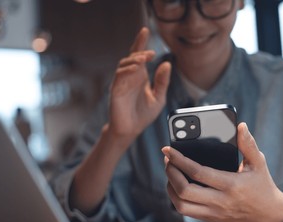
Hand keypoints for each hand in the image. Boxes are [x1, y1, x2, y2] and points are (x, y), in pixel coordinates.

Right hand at [109, 27, 171, 141]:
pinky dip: (127, 70)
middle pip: (132, 57)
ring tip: (144, 59)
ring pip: (124, 64)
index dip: (141, 43)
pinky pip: (119, 76)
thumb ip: (162, 82)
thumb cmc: (143, 115)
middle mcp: (130, 77)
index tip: (145, 30)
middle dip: (140, 51)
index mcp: (140, 77)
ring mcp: (122, 83)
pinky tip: (136, 68)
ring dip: (134, 59)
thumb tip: (166, 64)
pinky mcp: (116, 90)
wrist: (131, 130)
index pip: (140, 56)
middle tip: (151, 53)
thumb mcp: (159, 98)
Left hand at [163, 122, 282, 221]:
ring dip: (170, 187)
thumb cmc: (262, 184)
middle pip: (184, 190)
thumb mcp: (259, 162)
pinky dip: (176, 197)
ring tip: (170, 172)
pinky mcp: (210, 218)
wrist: (268, 213)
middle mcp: (220, 201)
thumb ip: (248, 144)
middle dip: (170, 173)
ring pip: (181, 205)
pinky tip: (176, 184)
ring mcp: (214, 213)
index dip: (179, 160)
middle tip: (167, 159)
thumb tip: (240, 126)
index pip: (198, 173)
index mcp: (231, 185)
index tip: (168, 149)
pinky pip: (186, 211)